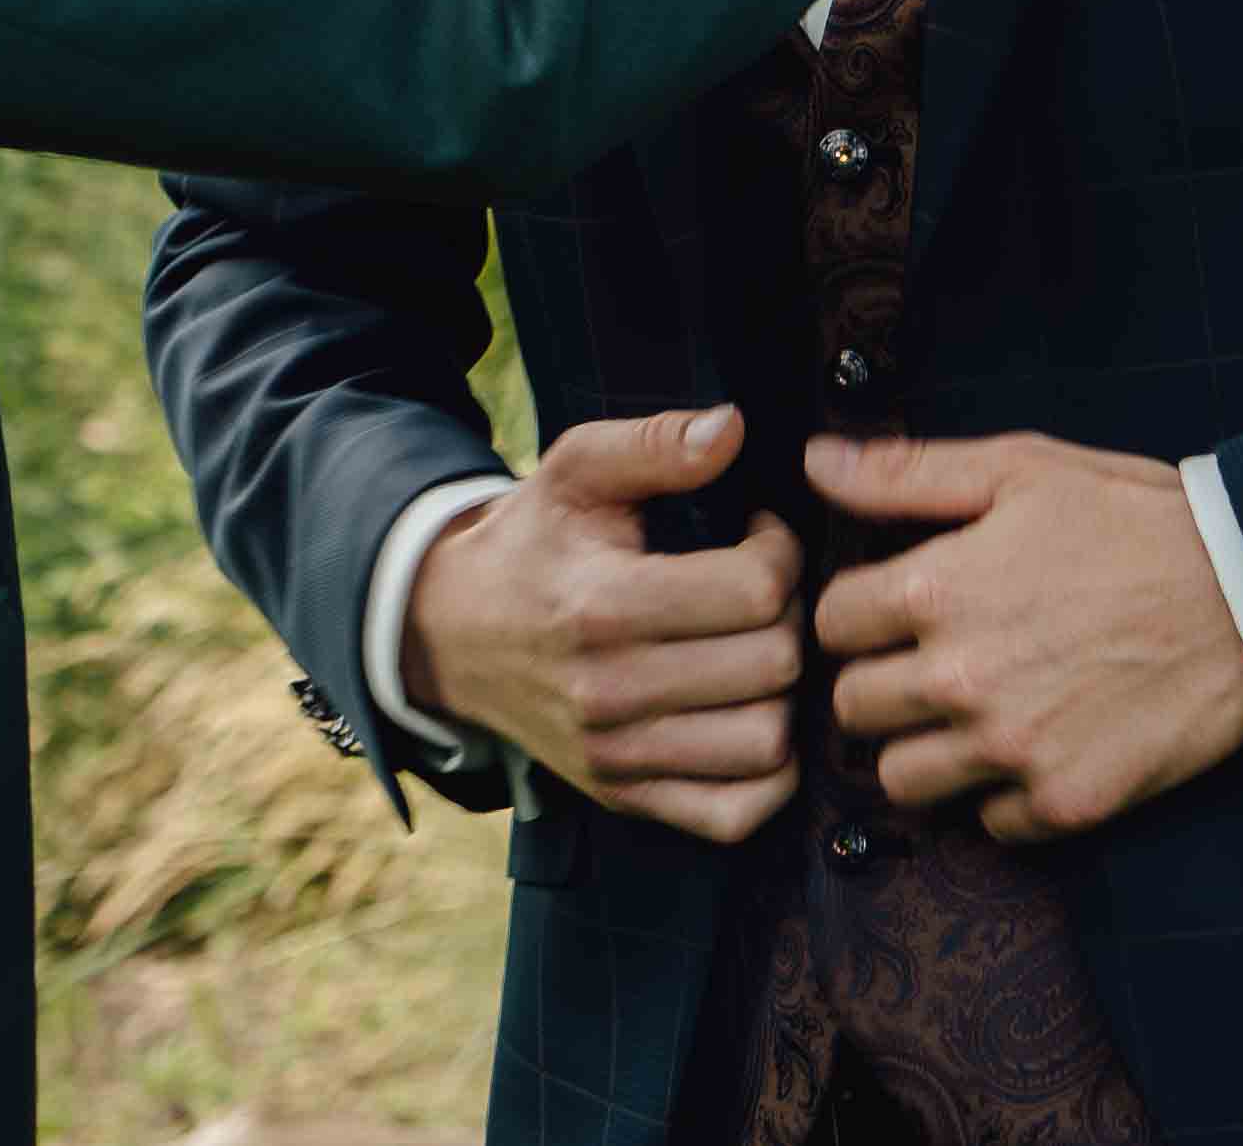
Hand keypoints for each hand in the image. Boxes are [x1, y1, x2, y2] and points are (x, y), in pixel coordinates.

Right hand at [399, 407, 805, 844]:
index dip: (779, 551)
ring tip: (757, 648)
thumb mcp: (577, 470)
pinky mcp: (624, 798)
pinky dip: (768, 773)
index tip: (758, 534)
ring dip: (785, 692)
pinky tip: (750, 713)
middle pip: (773, 665)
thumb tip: (733, 428)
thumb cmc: (533, 542)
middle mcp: (609, 692)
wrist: (453, 630)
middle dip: (790, 615)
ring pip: (768, 743)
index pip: (754, 592)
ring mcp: (616, 757)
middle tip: (763, 590)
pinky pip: (736, 814)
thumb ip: (655, 443)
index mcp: (602, 605)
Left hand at [809, 431, 1242, 846]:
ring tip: (969, 716)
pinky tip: (1033, 748)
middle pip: (851, 708)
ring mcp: (1010, 750)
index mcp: (938, 589)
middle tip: (927, 663)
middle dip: (880, 682)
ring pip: (902, 779)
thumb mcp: (1022, 470)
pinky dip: (1000, 796)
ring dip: (923, 749)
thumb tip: (815, 461)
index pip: (831, 622)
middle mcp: (960, 678)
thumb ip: (907, 473)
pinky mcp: (1062, 803)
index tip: (894, 608)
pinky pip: (986, 824)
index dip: (859, 611)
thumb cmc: (1136, 522)